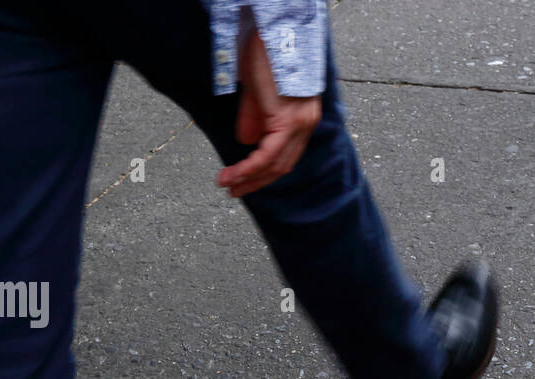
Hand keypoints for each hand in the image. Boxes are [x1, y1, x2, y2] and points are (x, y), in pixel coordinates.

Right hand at [216, 29, 321, 197]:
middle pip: (284, 165)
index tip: (244, 180)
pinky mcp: (289, 120)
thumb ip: (256, 117)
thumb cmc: (266, 55)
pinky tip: (234, 175)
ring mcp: (301, 123)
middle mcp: (307, 123)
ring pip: (276, 164)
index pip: (286, 154)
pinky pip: (268, 155)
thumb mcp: (258, 92)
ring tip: (227, 184)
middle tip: (235, 191)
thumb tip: (247, 142)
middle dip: (257, 181)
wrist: (274, 32)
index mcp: (303, 117)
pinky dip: (249, 168)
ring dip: (249, 178)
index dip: (265, 170)